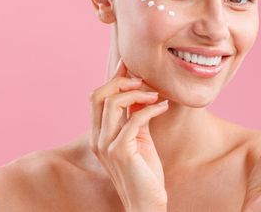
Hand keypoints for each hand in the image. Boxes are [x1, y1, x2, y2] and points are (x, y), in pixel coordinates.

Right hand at [89, 57, 168, 211]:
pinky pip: (134, 119)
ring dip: (138, 93)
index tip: (128, 62)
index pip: (97, 97)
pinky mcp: (121, 151)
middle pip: (98, 95)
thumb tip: (141, 91)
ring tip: (157, 95)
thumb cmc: (144, 171)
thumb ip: (135, 116)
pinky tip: (163, 106)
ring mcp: (106, 145)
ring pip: (113, 103)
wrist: (146, 202)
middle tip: (144, 80)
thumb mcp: (139, 137)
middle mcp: (97, 138)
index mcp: (99, 133)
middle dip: (121, 81)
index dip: (113, 78)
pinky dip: (150, 108)